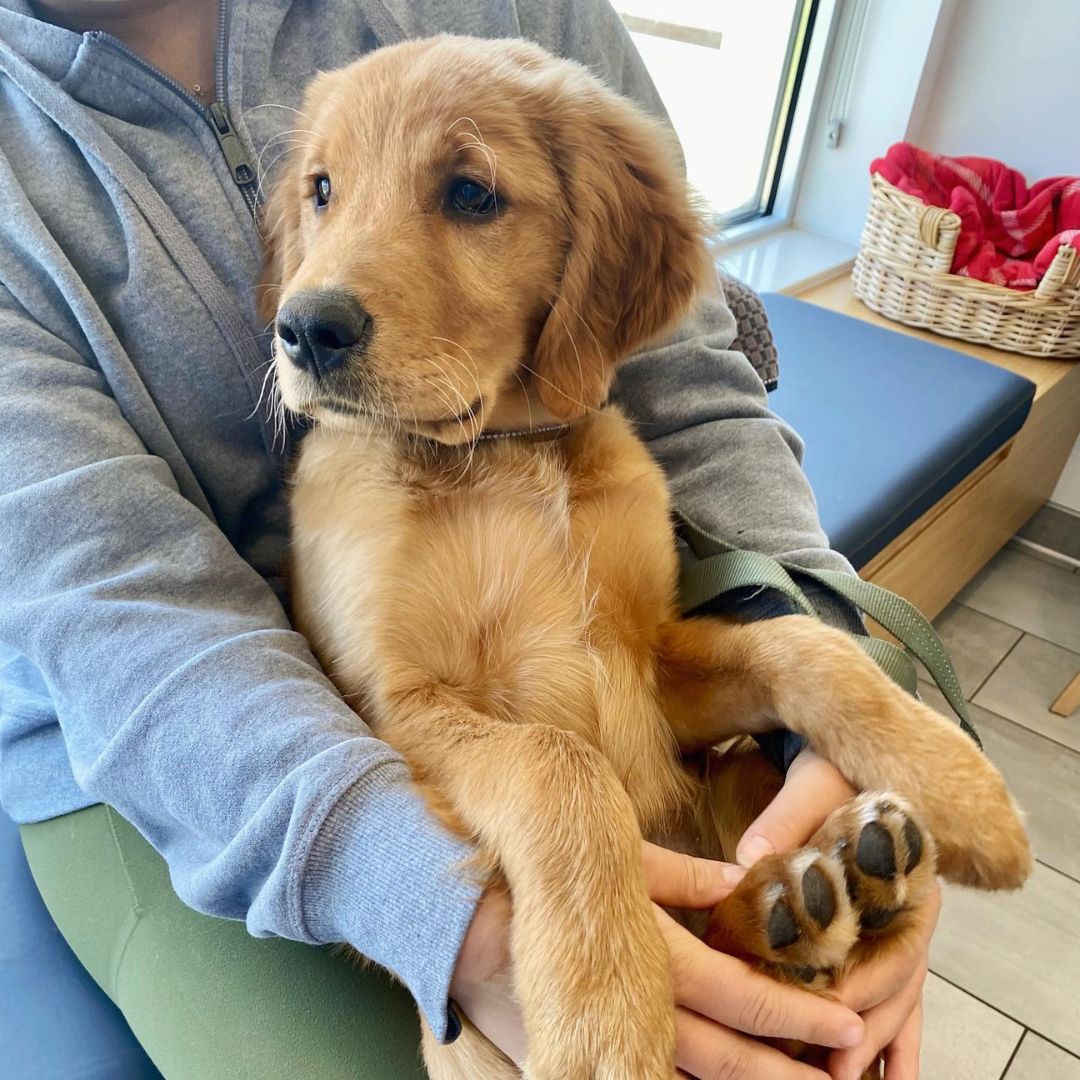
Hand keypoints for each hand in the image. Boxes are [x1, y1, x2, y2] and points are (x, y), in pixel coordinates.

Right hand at [450, 841, 864, 1076]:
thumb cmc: (549, 868)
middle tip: (850, 1079)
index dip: (800, 1015)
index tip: (850, 1026)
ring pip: (691, 1078)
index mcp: (652, 950)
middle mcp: (634, 1003)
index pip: (743, 994)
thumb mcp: (621, 860)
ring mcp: (606, 1036)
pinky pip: (647, 1074)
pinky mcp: (579, 1055)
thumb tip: (741, 883)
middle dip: (792, 1076)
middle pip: (727, 1058)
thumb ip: (683, 877)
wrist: (463, 910)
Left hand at [736, 745, 935, 1079]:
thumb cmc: (831, 774)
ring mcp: (899, 934)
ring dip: (874, 1047)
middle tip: (831, 1069)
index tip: (824, 1011)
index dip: (859, 985)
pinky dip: (888, 1042)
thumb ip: (787, 819)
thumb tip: (749, 855)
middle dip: (864, 1031)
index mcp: (905, 877)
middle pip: (896, 988)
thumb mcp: (814, 785)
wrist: (849, 761)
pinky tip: (872, 1076)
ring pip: (897, 1003)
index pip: (891, 947)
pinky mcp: (881, 943)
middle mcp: (911, 914)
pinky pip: (894, 1001)